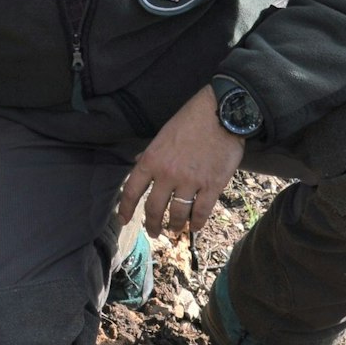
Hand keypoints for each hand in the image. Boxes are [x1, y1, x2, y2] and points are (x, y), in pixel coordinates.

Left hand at [117, 86, 244, 237]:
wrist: (221, 112)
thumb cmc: (191, 119)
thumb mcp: (163, 133)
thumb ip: (150, 153)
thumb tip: (137, 162)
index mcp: (152, 160)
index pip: (132, 190)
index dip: (126, 208)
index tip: (124, 220)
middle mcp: (168, 174)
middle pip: (154, 208)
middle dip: (152, 224)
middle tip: (154, 232)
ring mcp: (191, 182)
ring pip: (178, 214)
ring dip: (175, 226)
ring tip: (175, 230)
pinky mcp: (212, 186)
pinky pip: (202, 212)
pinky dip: (197, 223)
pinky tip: (195, 226)